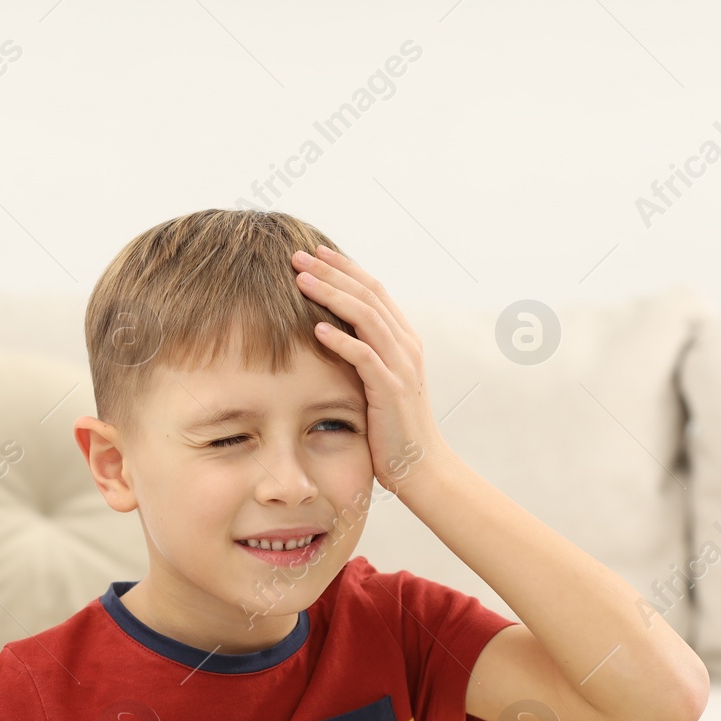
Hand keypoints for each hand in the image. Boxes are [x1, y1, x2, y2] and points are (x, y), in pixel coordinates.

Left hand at [291, 245, 448, 495]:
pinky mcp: (392, 391)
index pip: (374, 291)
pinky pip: (365, 358)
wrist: (422, 467)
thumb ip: (366, 355)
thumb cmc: (394, 428)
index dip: (345, 268)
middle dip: (332, 272)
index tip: (314, 253)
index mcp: (404, 340)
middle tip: (298, 256)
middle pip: (368, 295)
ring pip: (366, 318)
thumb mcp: (381, 383)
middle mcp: (406, 346)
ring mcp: (401, 367)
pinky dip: (341, 341)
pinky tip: (317, 329)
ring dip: (332, 296)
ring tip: (301, 281)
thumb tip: (333, 334)